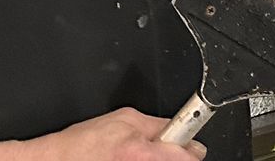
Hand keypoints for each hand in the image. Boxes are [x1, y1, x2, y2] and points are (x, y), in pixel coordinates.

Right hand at [24, 108, 205, 160]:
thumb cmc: (81, 144)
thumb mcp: (123, 118)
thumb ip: (155, 124)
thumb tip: (179, 128)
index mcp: (140, 152)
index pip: (187, 157)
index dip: (191, 150)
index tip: (193, 149)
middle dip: (172, 157)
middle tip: (156, 152)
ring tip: (134, 157)